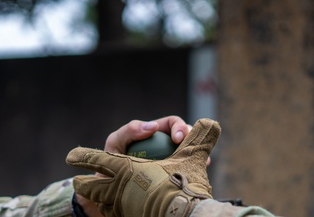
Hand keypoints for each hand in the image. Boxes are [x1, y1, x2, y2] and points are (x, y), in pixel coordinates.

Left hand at [68, 118, 219, 216]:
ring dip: (200, 156)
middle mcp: (166, 145)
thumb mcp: (116, 143)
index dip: (179, 127)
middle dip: (194, 140)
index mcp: (155, 134)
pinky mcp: (175, 174)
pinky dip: (195, 170)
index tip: (177, 139)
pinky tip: (197, 174)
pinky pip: (188, 170)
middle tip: (191, 151)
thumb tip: (152, 126)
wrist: (110, 190)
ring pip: (191, 154)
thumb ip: (129, 131)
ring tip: (203, 162)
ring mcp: (172, 160)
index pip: (172, 124)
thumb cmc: (111, 163)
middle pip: (188, 137)